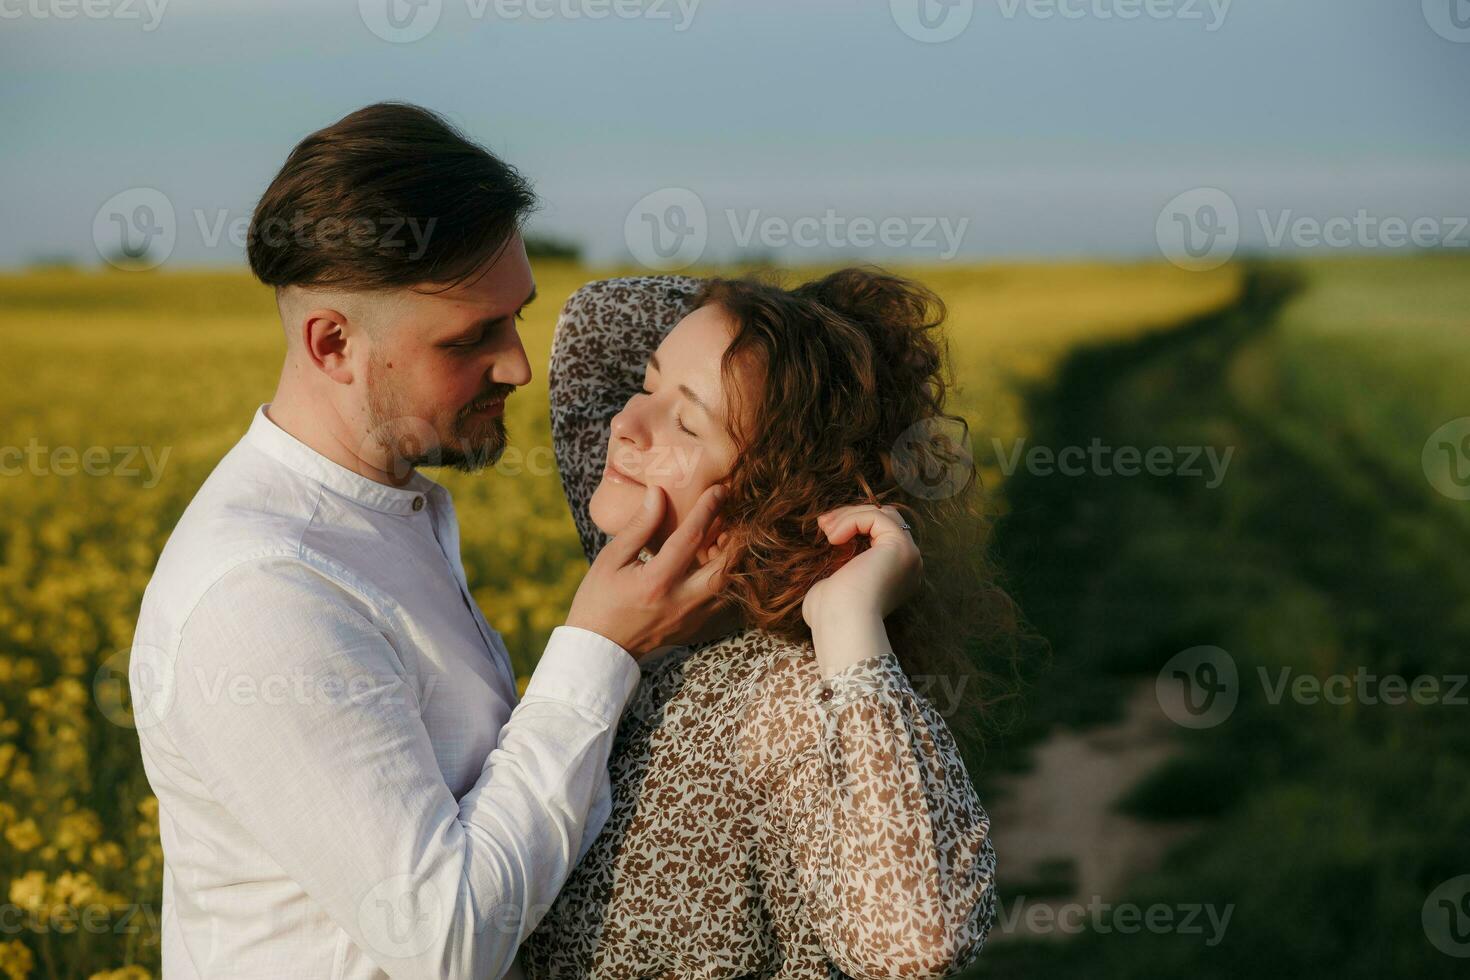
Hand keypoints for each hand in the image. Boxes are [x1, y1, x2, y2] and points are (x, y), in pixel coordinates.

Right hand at [567, 483, 732, 659]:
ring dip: (733, 559)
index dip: (708, 510)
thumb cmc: (598, 600)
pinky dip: (725, 579)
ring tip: (728, 536)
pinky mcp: (694, 628)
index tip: (719, 490)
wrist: (599, 650)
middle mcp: (679, 601)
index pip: (691, 539)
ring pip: (728, 586)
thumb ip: (638, 526)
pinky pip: (721, 601)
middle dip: (736, 537)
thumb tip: (658, 493)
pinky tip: (717, 562)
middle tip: (734, 515)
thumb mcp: (610, 559)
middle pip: (725, 566)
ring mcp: (690, 618)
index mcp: (656, 582)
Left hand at [802, 504, 922, 633]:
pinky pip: (875, 516)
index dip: (852, 525)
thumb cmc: (832, 613)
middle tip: (824, 524)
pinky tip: (834, 538)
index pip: (880, 533)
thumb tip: (833, 543)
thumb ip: (842, 563)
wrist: (841, 624)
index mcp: (895, 574)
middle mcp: (907, 563)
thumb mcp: (835, 582)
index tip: (825, 531)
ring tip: (826, 532)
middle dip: (851, 516)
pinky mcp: (900, 546)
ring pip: (881, 514)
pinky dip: (851, 520)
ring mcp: (907, 554)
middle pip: (884, 519)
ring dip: (849, 516)